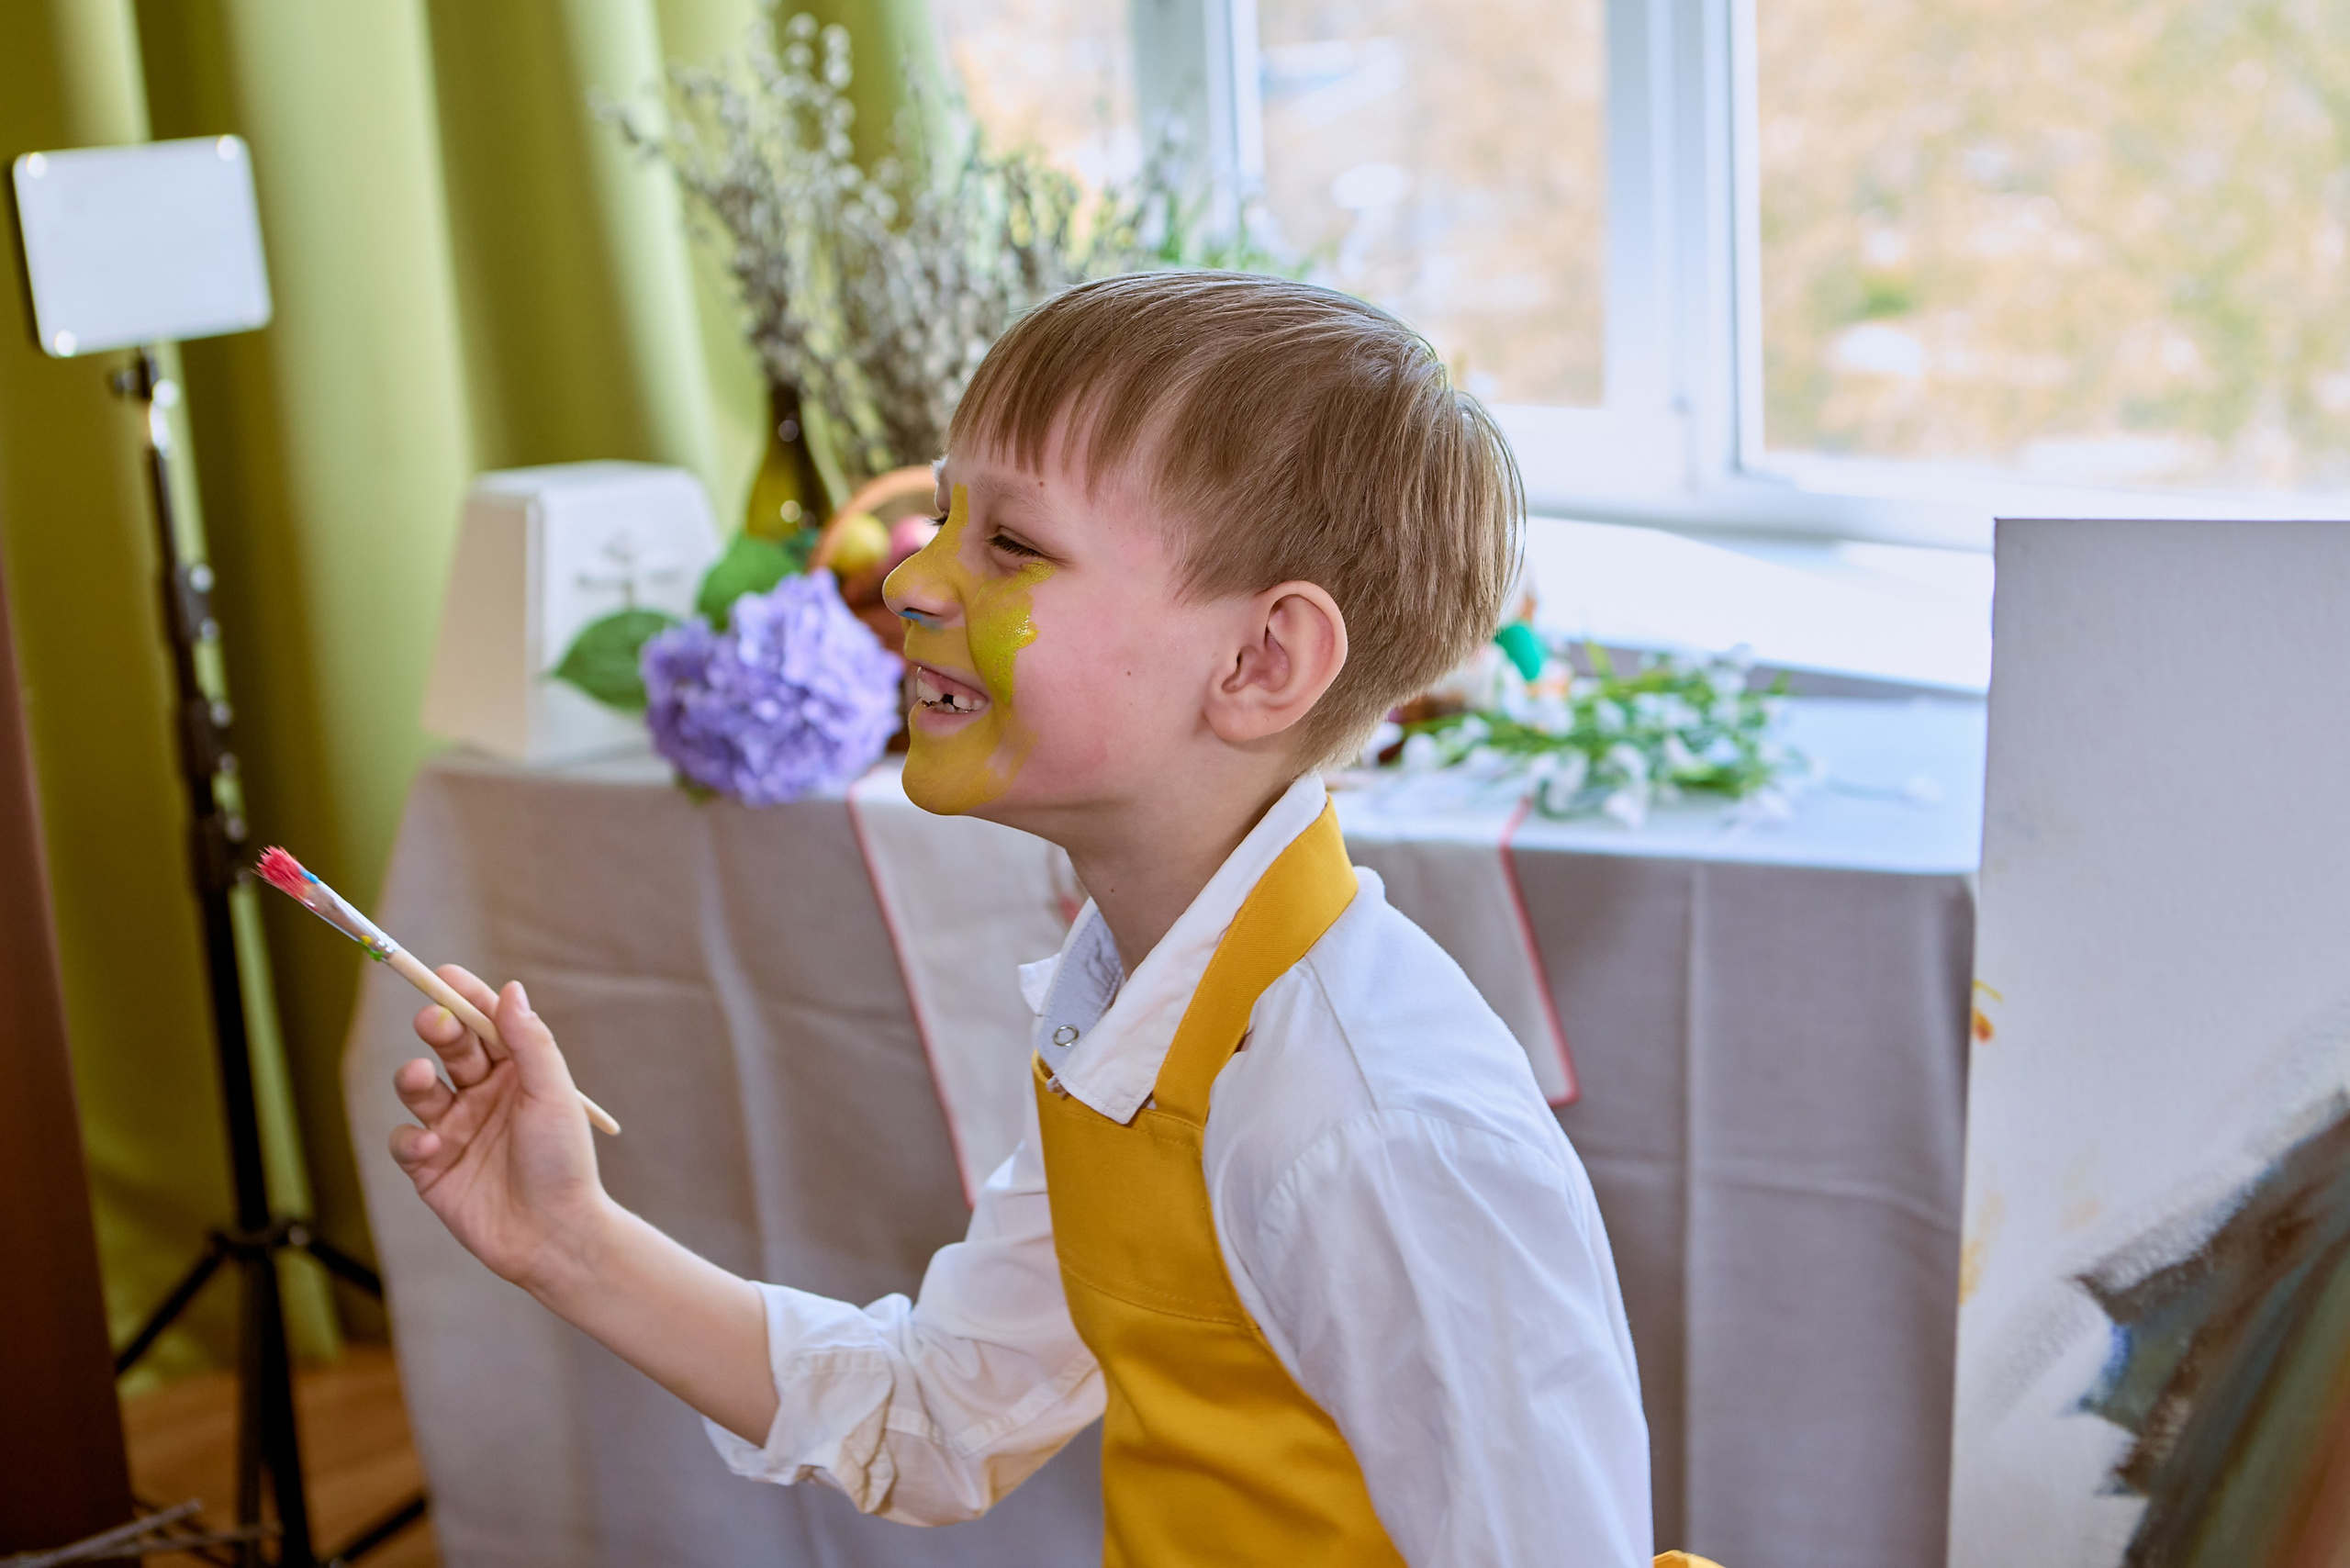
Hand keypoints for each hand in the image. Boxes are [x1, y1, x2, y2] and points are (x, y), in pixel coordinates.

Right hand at [390, 968, 611, 1295]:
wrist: (554, 1237)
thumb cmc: (563, 1163)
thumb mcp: (551, 1095)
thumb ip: (529, 1042)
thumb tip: (511, 989)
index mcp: (517, 1073)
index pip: (486, 1024)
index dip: (465, 997)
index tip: (443, 974)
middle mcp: (483, 1096)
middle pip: (448, 1048)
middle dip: (437, 1029)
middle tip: (433, 1019)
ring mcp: (454, 1130)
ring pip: (417, 1088)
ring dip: (411, 1078)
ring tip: (418, 1078)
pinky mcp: (430, 1168)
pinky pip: (405, 1140)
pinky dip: (408, 1139)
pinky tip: (430, 1148)